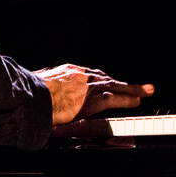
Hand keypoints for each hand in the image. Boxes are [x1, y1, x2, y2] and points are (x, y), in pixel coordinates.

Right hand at [34, 64, 153, 125]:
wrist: (31, 98)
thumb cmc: (30, 96)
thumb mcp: (38, 90)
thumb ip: (47, 94)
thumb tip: (44, 103)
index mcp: (66, 73)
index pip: (89, 75)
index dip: (101, 80)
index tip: (107, 83)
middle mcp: (79, 76)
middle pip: (105, 78)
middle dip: (120, 82)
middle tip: (134, 85)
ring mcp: (87, 86)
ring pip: (114, 85)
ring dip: (131, 89)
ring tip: (145, 91)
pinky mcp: (91, 99)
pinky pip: (114, 98)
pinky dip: (127, 99)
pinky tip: (136, 101)